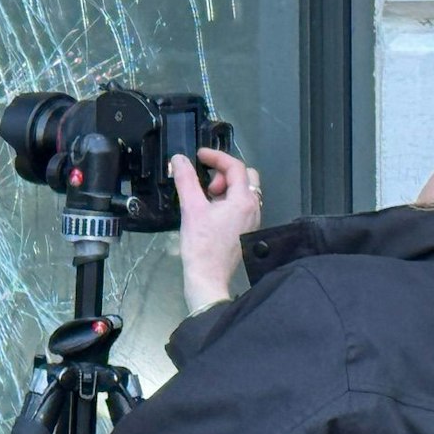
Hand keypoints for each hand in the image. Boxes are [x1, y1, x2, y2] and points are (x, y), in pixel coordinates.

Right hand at [171, 147, 262, 314]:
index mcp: (243, 201)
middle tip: (206, 184)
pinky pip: (242, 205)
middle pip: (246, 177)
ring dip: (226, 187)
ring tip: (206, 198)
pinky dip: (228, 200)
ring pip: (245, 191)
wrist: (208, 278)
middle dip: (225, 173)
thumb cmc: (201, 245)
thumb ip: (186, 180)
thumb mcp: (191, 209)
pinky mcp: (246, 231)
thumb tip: (180, 159)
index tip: (199, 156)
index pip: (236, 167)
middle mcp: (253, 208)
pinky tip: (211, 212)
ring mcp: (252, 221)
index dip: (216, 157)